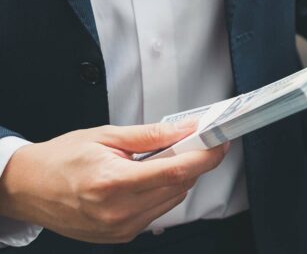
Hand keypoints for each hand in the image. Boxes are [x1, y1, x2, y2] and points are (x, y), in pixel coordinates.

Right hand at [0, 122, 227, 243]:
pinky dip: (161, 192)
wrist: (28, 188)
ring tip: (153, 161)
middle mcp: (118, 211)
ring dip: (176, 178)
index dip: (205, 156)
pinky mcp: (122, 236)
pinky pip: (158, 212)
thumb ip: (153, 135)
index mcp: (113, 183)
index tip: (220, 142)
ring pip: (173, 199)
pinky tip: (142, 180)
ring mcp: (121, 228)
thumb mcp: (107, 136)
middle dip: (192, 162)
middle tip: (189, 142)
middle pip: (180, 185)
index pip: (176, 171)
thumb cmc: (62, 159)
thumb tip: (188, 128)